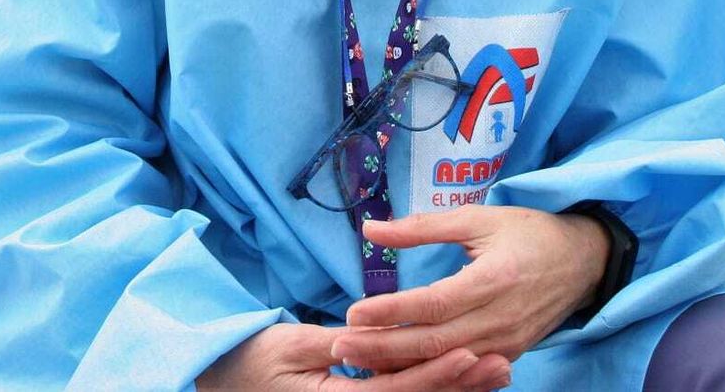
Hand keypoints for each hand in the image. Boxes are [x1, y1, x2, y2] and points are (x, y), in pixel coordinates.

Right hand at [196, 322, 510, 391]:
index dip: (435, 374)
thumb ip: (335, 344)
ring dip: (456, 391)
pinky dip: (433, 389)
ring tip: (498, 371)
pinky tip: (464, 380)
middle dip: (459, 386)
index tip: (469, 353)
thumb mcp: (291, 346)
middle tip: (500, 363)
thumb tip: (375, 338)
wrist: (224, 382)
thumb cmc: (252, 360)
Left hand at [331, 205, 609, 374]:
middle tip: (341, 346)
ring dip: (399, 364)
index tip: (354, 312)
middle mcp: (500, 319)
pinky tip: (395, 369)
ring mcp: (505, 343)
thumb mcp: (478, 218)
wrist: (584, 262)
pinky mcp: (508, 355)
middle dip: (384, 347)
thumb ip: (423, 227)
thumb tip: (371, 229)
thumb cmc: (529, 232)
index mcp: (493, 279)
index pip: (434, 304)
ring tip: (358, 359)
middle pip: (434, 342)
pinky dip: (427, 371)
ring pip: (444, 362)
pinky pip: (460, 369)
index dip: (393, 312)